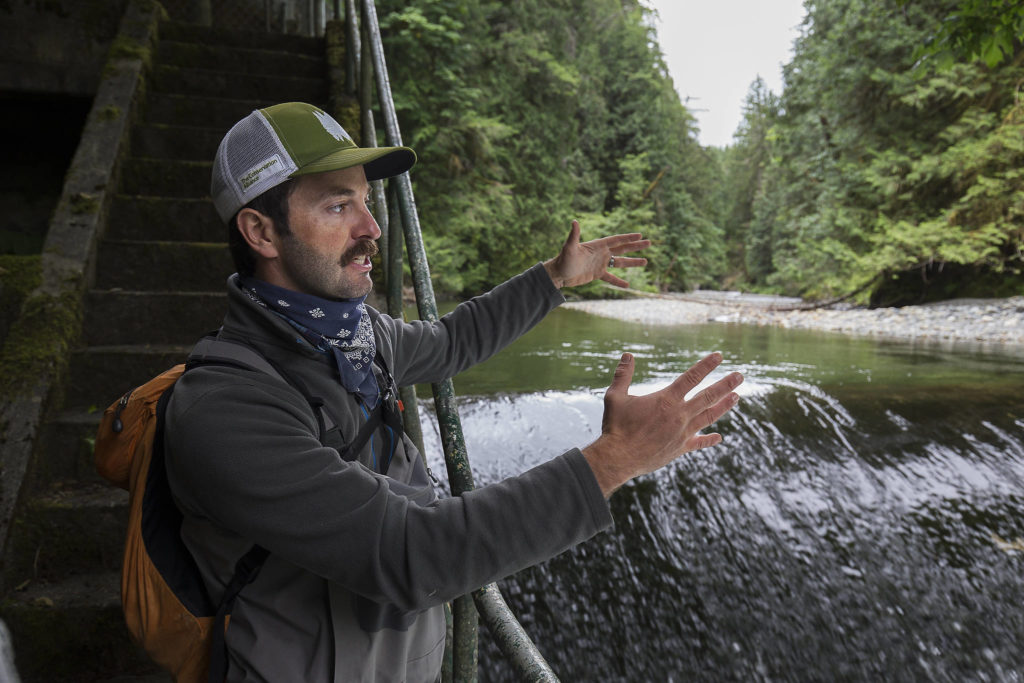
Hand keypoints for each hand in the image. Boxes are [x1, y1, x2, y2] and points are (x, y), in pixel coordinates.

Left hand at [543, 220, 650, 288]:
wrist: (558, 274)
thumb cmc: (563, 260)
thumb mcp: (569, 247)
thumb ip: (574, 235)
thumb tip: (574, 222)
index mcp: (597, 245)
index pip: (616, 240)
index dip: (628, 237)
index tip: (640, 235)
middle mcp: (601, 253)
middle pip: (622, 249)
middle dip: (635, 246)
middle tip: (649, 243)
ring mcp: (600, 263)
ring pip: (620, 262)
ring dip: (632, 262)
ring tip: (646, 261)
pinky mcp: (597, 274)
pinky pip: (611, 278)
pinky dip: (618, 281)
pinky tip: (628, 284)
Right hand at [582, 352, 742, 497]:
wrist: (619, 457)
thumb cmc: (616, 426)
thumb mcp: (615, 396)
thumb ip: (623, 375)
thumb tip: (627, 355)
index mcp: (666, 399)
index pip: (691, 377)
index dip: (706, 365)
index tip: (719, 356)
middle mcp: (679, 414)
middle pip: (708, 396)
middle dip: (725, 385)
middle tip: (740, 376)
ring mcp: (682, 432)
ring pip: (708, 416)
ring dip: (724, 406)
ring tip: (737, 397)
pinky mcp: (679, 448)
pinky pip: (698, 443)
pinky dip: (709, 440)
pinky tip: (719, 437)